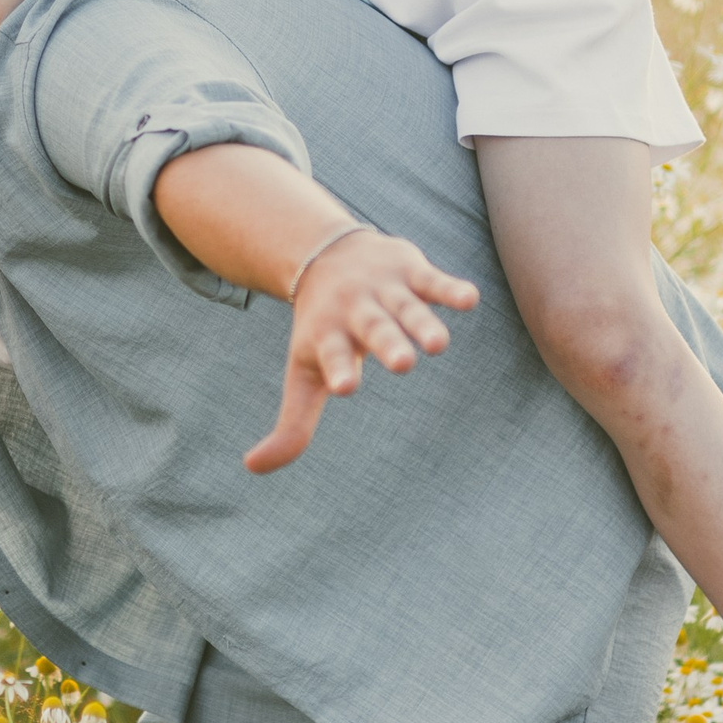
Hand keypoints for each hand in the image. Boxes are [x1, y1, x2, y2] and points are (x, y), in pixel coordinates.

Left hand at [245, 230, 478, 474]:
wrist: (325, 254)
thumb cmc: (320, 329)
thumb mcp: (303, 374)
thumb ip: (292, 424)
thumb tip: (252, 468)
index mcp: (328, 337)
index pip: (333, 356)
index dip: (339, 370)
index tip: (346, 387)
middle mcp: (356, 311)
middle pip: (374, 328)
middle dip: (388, 344)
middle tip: (404, 364)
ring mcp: (385, 289)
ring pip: (407, 307)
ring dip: (422, 323)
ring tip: (437, 345)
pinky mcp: (411, 271)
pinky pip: (433, 281)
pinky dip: (450, 290)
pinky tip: (469, 299)